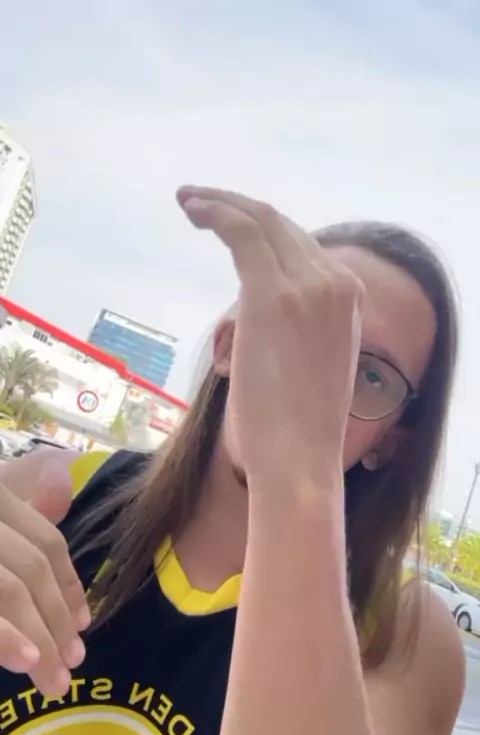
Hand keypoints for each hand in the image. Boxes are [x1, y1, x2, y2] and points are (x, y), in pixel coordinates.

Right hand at [0, 450, 88, 696]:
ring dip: (37, 638)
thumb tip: (60, 489)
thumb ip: (21, 508)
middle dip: (55, 624)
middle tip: (73, 670)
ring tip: (55, 680)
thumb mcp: (0, 509)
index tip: (83, 626)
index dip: (68, 586)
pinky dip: (4, 635)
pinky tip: (23, 660)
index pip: (45, 543)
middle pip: (30, 571)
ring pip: (8, 589)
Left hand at [178, 186, 363, 484]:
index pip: (301, 245)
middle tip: (202, 203)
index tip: (232, 225)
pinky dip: (216, 212)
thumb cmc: (299, 426)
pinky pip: (242, 234)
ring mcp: (306, 287)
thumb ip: (297, 328)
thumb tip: (263, 313)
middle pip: (281, 225)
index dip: (264, 229)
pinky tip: (193, 208)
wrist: (300, 458)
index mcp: (349, 298)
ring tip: (190, 200)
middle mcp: (334, 283)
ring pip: (261, 221)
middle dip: (239, 205)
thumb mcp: (312, 363)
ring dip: (222, 203)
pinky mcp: (271, 297)